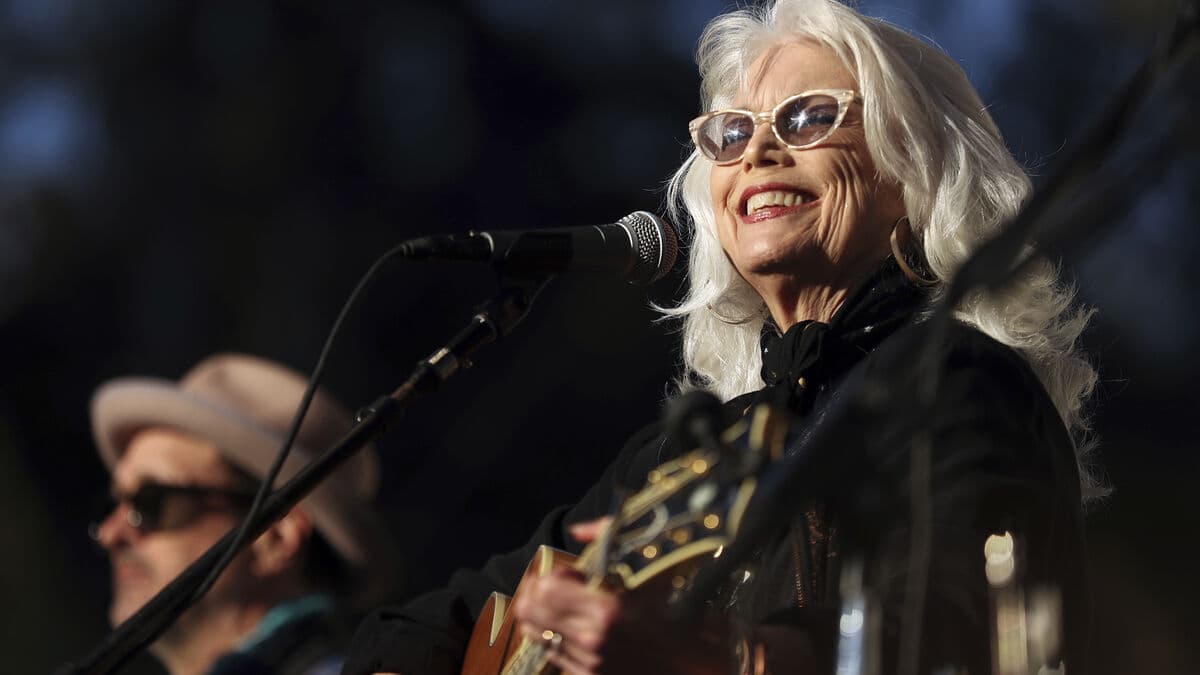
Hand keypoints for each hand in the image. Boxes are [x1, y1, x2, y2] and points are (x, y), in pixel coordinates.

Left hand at [511, 518, 728, 674]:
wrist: (696, 665)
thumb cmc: (680, 614)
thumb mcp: (653, 570)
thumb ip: (611, 538)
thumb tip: (577, 530)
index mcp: (608, 610)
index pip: (546, 588)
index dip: (553, 573)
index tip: (573, 571)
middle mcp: (592, 639)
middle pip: (531, 610)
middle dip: (540, 591)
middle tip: (557, 584)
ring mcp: (589, 663)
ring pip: (536, 633)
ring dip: (544, 614)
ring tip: (563, 606)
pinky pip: (553, 655)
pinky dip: (557, 637)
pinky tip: (577, 628)